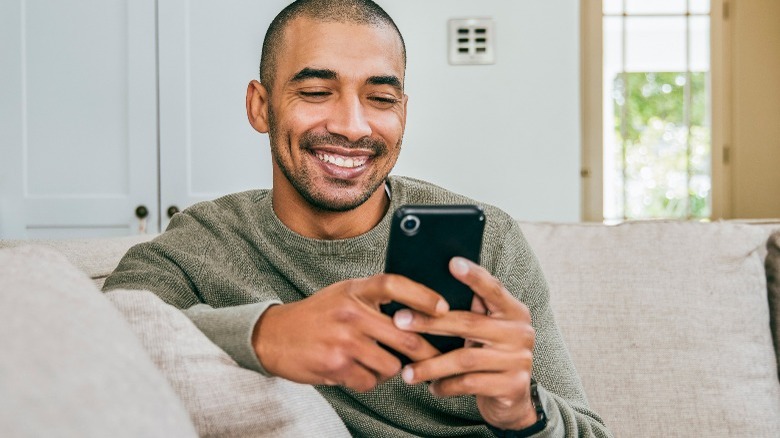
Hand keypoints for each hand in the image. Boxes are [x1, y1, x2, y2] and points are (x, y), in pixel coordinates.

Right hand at [252, 274, 447, 391]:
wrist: (274, 335)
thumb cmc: (318, 314)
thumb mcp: (344, 293)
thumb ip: (375, 297)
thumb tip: (419, 310)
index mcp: (355, 289)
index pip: (394, 284)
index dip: (423, 296)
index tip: (444, 308)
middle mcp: (350, 312)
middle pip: (404, 333)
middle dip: (426, 350)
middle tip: (438, 357)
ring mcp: (343, 340)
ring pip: (390, 364)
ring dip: (391, 368)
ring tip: (377, 361)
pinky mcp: (335, 365)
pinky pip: (370, 381)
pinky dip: (368, 380)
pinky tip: (356, 370)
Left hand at [394, 257, 537, 429]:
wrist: (512, 399)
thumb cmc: (489, 355)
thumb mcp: (485, 331)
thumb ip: (471, 311)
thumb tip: (426, 290)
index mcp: (514, 311)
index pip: (493, 288)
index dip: (474, 276)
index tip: (452, 263)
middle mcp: (520, 332)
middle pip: (469, 323)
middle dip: (429, 322)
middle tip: (400, 321)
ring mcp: (519, 359)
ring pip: (465, 358)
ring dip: (431, 365)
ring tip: (407, 371)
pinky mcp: (513, 386)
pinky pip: (470, 383)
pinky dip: (446, 385)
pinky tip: (432, 387)